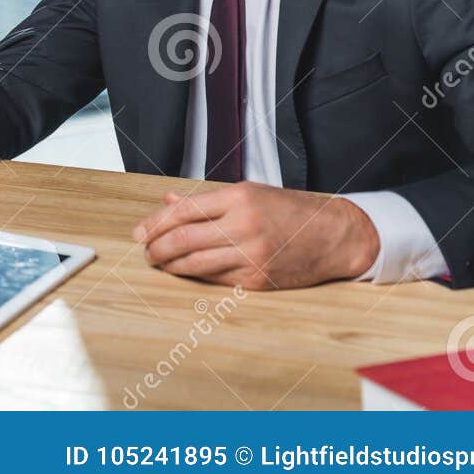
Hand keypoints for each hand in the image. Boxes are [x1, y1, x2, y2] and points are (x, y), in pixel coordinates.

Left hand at [134, 182, 380, 289]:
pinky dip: (197, 275)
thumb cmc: (289, 210)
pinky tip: (186, 271)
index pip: (183, 211)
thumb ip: (206, 200)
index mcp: (239, 198)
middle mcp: (244, 226)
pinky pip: (216, 279)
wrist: (333, 236)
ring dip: (171, 265)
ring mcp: (252, 256)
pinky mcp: (258, 280)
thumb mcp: (248, 193)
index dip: (155, 223)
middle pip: (183, 239)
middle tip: (146, 251)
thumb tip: (167, 201)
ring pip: (195, 264)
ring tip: (159, 262)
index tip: (140, 232)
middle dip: (157, 247)